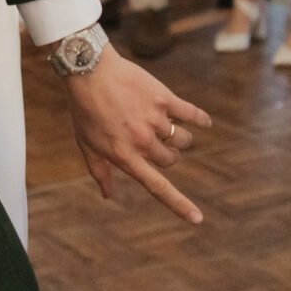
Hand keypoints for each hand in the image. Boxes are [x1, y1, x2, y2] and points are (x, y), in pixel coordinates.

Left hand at [65, 49, 209, 223]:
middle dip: (167, 154)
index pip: (157, 187)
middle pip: (171, 159)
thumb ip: (100, 171)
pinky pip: (191, 114)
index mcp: (125, 156)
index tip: (198, 219)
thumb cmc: (85, 109)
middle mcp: (143, 142)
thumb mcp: (86, 144)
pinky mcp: (164, 98)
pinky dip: (200, 119)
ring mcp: (155, 120)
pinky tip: (204, 122)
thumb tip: (108, 196)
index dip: (179, 205)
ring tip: (165, 126)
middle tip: (153, 140)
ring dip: (180, 138)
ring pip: (183, 140)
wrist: (89, 70)